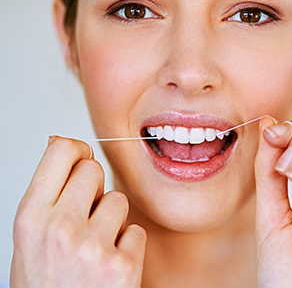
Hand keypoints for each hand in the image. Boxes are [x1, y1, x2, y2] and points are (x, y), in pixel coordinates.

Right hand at [10, 136, 145, 287]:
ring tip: (96, 247)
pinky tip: (110, 264)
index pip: (61, 150)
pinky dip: (128, 245)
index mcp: (31, 218)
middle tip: (85, 217)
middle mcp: (59, 229)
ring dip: (112, 220)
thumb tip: (60, 142)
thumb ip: (47, 192)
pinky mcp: (122, 266)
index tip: (81, 162)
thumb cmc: (46, 284)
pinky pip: (136, 230)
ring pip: (118, 199)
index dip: (77, 152)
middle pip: (94, 169)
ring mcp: (92, 248)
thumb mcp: (30, 238)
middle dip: (93, 189)